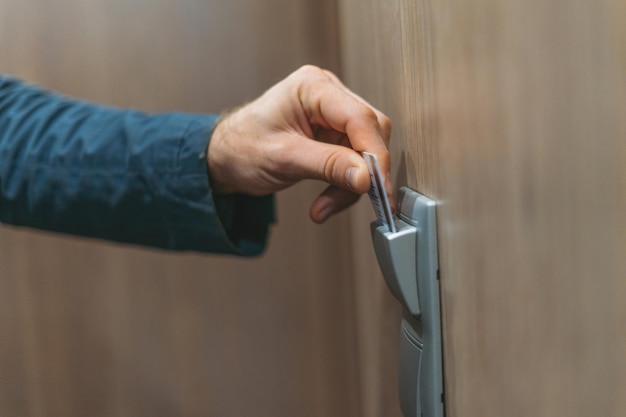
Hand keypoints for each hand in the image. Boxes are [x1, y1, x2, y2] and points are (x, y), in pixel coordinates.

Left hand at [208, 65, 391, 222]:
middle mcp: (327, 94)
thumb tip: (366, 177)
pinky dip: (344, 186)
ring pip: (365, 151)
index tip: (376, 186)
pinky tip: (326, 203)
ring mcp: (332, 115)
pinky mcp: (333, 135)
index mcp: (313, 86)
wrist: (225, 157)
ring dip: (352, 185)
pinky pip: (354, 162)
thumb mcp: (283, 158)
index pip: (360, 117)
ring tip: (324, 207)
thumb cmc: (242, 147)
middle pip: (370, 132)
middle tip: (356, 200)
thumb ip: (328, 165)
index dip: (373, 154)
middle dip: (364, 172)